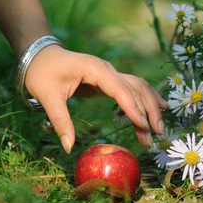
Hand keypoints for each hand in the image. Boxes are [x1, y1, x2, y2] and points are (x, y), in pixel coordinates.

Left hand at [24, 44, 168, 152]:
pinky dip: (148, 98)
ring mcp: (111, 73)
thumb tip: (68, 147)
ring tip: (159, 128)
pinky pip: (134, 88)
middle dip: (148, 111)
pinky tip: (161, 107)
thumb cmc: (42, 73)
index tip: (142, 125)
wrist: (41, 55)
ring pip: (139, 87)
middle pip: (136, 88)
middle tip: (155, 134)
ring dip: (151, 106)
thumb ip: (60, 121)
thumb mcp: (47, 97)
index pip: (120, 89)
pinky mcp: (111, 80)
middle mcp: (108, 69)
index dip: (132, 107)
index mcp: (95, 69)